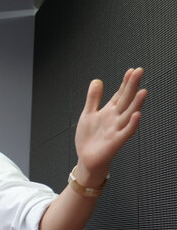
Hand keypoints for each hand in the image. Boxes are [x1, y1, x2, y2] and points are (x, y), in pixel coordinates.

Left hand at [74, 68, 145, 183]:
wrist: (87, 159)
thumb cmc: (89, 138)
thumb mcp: (88, 114)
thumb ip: (93, 98)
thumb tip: (97, 80)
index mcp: (109, 111)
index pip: (120, 94)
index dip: (125, 83)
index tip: (131, 70)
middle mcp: (116, 118)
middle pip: (126, 100)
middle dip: (132, 86)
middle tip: (139, 72)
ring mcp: (117, 129)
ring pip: (129, 114)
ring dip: (136, 103)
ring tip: (142, 91)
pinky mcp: (116, 141)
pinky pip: (126, 132)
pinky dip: (132, 124)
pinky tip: (136, 114)